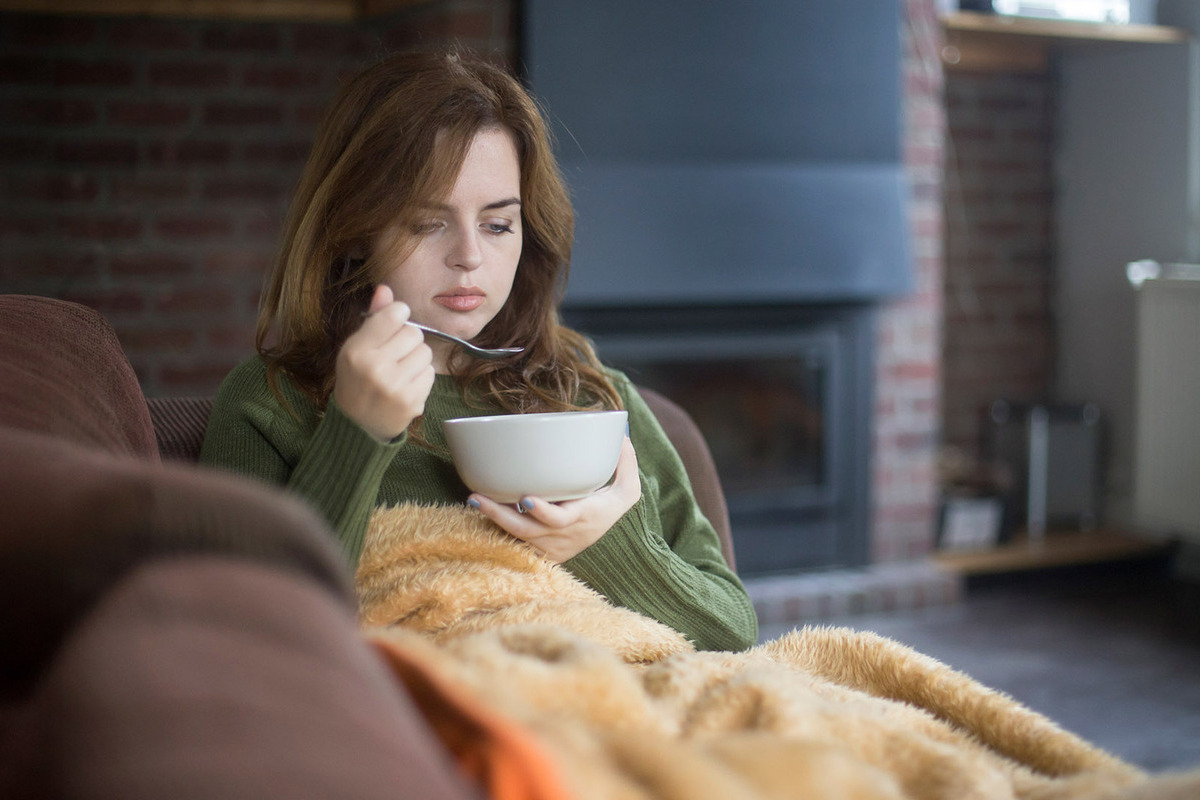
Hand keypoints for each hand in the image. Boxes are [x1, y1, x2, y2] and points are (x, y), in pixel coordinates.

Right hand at [333, 285, 434, 441]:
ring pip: (425, 352)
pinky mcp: (412, 402)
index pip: (394, 314)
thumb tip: (386, 288)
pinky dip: (421, 376)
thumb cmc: (357, 378)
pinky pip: (431, 373)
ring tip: (400, 370)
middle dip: (408, 340)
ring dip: (416, 358)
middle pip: (414, 332)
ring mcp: (395, 387)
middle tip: (394, 354)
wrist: (358, 425)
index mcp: (356, 350)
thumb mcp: (355, 347)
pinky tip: (406, 385)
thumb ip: (373, 318)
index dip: (399, 315)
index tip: (394, 323)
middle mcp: (374, 367)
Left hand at [467, 436, 641, 561]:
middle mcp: (559, 537)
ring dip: (491, 519)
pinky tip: (478, 510)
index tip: (526, 498)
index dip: (543, 512)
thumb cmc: (607, 510)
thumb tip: (622, 435)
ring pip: (514, 537)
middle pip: (526, 531)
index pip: (560, 520)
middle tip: (478, 498)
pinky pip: (512, 543)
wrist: (596, 540)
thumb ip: (626, 464)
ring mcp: (545, 548)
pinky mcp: (535, 552)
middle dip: (500, 516)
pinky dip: (494, 529)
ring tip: (473, 499)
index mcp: (580, 519)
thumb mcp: (626, 492)